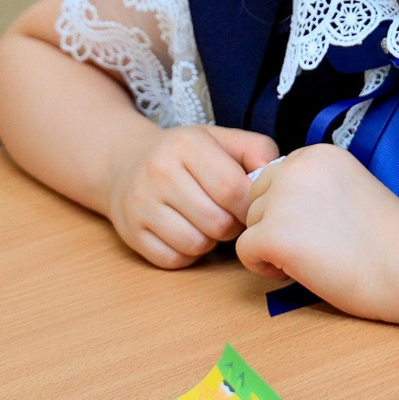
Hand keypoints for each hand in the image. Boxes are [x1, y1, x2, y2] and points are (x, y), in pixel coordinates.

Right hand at [103, 124, 274, 267]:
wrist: (125, 162)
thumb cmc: (185, 155)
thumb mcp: (220, 139)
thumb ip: (256, 150)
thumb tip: (273, 178)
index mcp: (187, 144)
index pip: (233, 190)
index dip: (249, 207)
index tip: (250, 207)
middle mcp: (159, 172)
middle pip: (217, 223)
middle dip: (231, 225)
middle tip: (227, 215)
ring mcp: (140, 204)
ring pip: (196, 244)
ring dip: (210, 241)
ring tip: (206, 222)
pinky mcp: (131, 232)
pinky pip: (173, 260)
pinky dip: (186, 253)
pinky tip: (186, 232)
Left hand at [234, 143, 398, 317]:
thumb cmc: (388, 239)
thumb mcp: (350, 187)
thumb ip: (315, 187)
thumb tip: (279, 204)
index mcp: (317, 153)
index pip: (276, 177)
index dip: (291, 207)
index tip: (321, 226)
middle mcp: (295, 166)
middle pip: (257, 196)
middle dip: (275, 222)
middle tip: (313, 244)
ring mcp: (282, 199)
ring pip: (250, 223)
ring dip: (271, 244)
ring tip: (311, 258)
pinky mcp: (273, 233)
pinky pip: (245, 250)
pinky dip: (263, 266)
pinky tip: (296, 271)